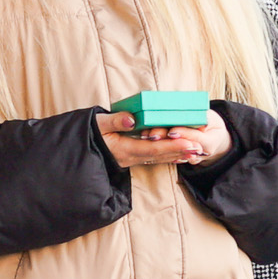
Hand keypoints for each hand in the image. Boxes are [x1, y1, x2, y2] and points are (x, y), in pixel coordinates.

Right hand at [97, 111, 230, 168]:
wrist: (77, 149)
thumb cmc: (88, 133)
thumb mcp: (97, 124)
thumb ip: (114, 121)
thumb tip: (131, 119)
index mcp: (123, 149)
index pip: (152, 149)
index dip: (171, 146)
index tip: (189, 143)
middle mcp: (130, 157)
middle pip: (159, 156)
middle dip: (179, 152)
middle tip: (199, 149)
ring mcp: (131, 159)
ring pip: (158, 158)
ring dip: (177, 155)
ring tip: (195, 153)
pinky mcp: (132, 158)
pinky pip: (153, 159)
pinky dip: (168, 157)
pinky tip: (180, 156)